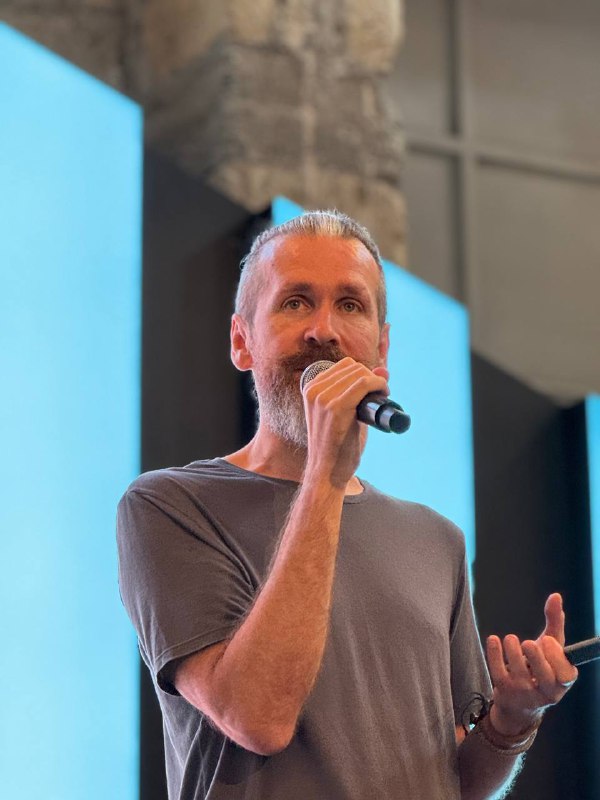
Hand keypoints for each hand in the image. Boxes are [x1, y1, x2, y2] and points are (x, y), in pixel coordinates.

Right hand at [301, 357, 388, 487]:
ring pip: (359, 374)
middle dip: (371, 378)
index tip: (373, 389)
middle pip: (353, 367)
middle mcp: (314, 390)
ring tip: (382, 397)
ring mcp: (322, 398)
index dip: (364, 374)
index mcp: (310, 389)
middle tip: (381, 395)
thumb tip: (384, 369)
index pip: (344, 366)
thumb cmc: (337, 446)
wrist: (327, 473)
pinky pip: (363, 384)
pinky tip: (384, 395)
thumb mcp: (345, 413)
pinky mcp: (335, 407)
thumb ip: (360, 390)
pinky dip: (379, 386)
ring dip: (377, 382)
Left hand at [486, 593, 577, 735]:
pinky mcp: (504, 691)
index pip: (565, 674)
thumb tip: (555, 596)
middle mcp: (546, 691)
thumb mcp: (551, 647)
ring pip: (519, 673)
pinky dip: (494, 654)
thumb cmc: (540, 667)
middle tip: (528, 642)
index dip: (556, 658)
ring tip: (511, 639)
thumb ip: (555, 622)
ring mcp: (524, 693)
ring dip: (513, 652)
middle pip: (543, 677)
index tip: (547, 640)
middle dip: (536, 658)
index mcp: (562, 681)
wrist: (520, 700)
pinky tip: (494, 639)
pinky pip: (498, 673)